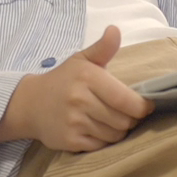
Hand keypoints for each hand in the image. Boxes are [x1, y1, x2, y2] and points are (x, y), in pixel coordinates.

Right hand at [0, 26, 154, 151]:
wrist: (30, 104)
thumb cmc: (63, 80)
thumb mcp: (81, 60)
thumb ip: (103, 48)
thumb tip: (115, 30)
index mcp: (88, 77)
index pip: (125, 99)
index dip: (142, 107)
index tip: (146, 107)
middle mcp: (80, 100)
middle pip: (124, 120)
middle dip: (131, 120)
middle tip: (127, 114)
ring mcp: (74, 122)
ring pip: (114, 135)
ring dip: (118, 131)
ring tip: (111, 121)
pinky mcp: (69, 141)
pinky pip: (100, 146)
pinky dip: (103, 141)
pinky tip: (97, 130)